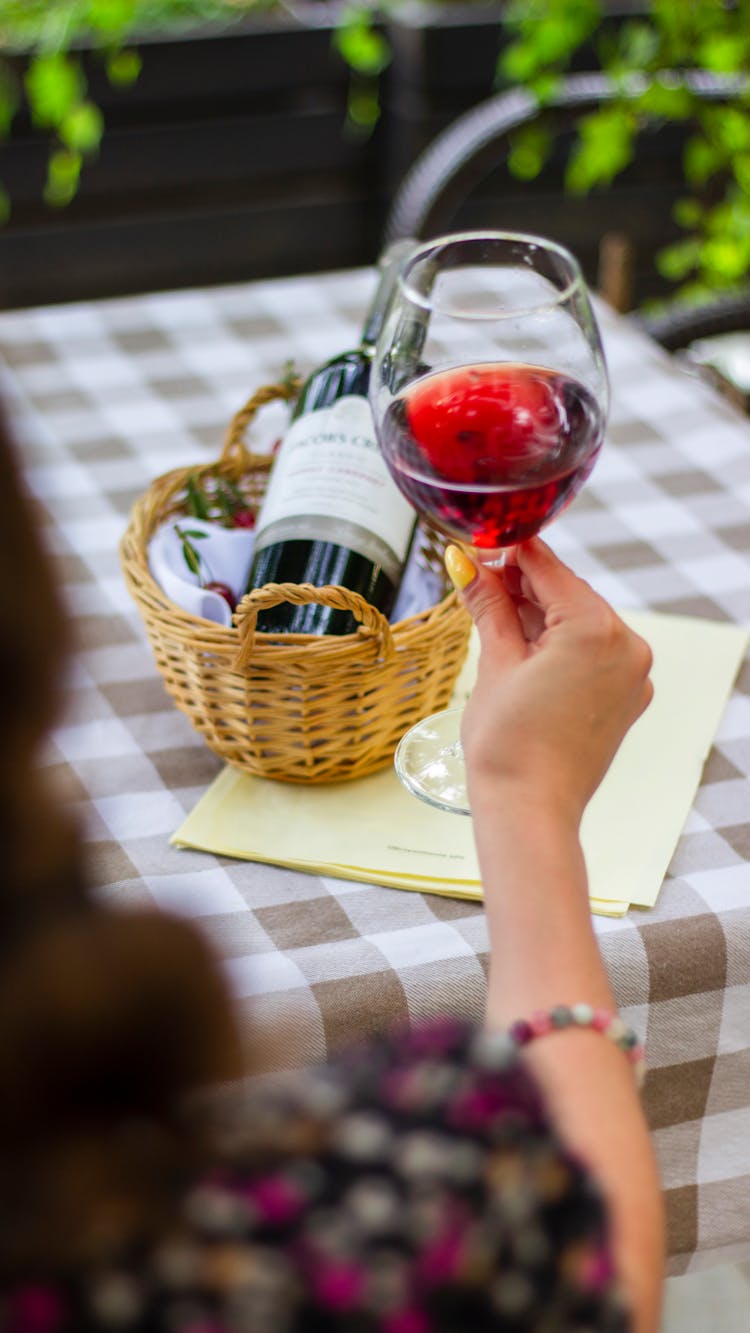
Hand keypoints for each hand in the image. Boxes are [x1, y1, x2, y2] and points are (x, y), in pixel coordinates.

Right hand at [445, 539, 653, 825]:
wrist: (530, 809)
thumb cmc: (509, 744)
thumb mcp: (495, 662)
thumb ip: (489, 606)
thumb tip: (469, 564)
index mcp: (596, 629)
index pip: (548, 568)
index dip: (508, 552)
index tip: (478, 544)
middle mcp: (627, 645)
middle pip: (567, 593)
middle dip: (521, 584)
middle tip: (475, 576)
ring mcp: (632, 674)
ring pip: (580, 622)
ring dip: (539, 613)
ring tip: (492, 611)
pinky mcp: (626, 696)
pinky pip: (592, 653)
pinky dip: (560, 643)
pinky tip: (522, 644)